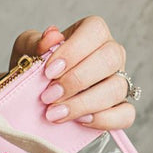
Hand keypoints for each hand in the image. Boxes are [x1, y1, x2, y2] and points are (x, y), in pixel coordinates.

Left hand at [9, 16, 134, 129]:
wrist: (31, 103)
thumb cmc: (35, 73)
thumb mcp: (26, 52)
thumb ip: (34, 42)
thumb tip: (51, 38)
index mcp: (91, 34)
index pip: (95, 30)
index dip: (73, 50)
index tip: (49, 72)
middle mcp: (110, 55)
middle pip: (110, 58)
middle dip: (77, 80)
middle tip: (49, 96)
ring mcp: (119, 81)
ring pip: (117, 88)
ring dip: (84, 103)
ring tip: (56, 114)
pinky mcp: (120, 109)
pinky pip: (126, 114)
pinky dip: (105, 120)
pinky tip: (81, 122)